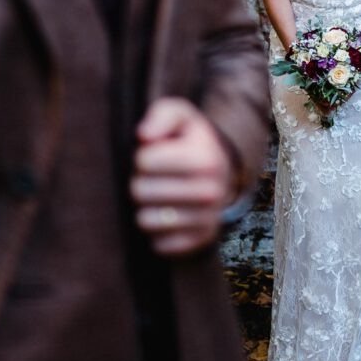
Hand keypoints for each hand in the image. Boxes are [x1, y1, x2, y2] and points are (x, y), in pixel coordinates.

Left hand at [130, 97, 235, 256]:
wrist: (221, 171)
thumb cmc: (189, 140)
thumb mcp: (180, 116)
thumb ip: (161, 116)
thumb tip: (144, 136)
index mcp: (205, 158)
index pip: (143, 161)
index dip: (142, 156)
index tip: (154, 154)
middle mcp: (211, 192)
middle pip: (139, 192)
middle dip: (140, 181)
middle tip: (153, 177)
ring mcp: (208, 220)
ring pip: (145, 220)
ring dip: (145, 207)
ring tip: (158, 195)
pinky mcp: (201, 242)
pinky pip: (158, 244)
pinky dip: (156, 231)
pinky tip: (167, 214)